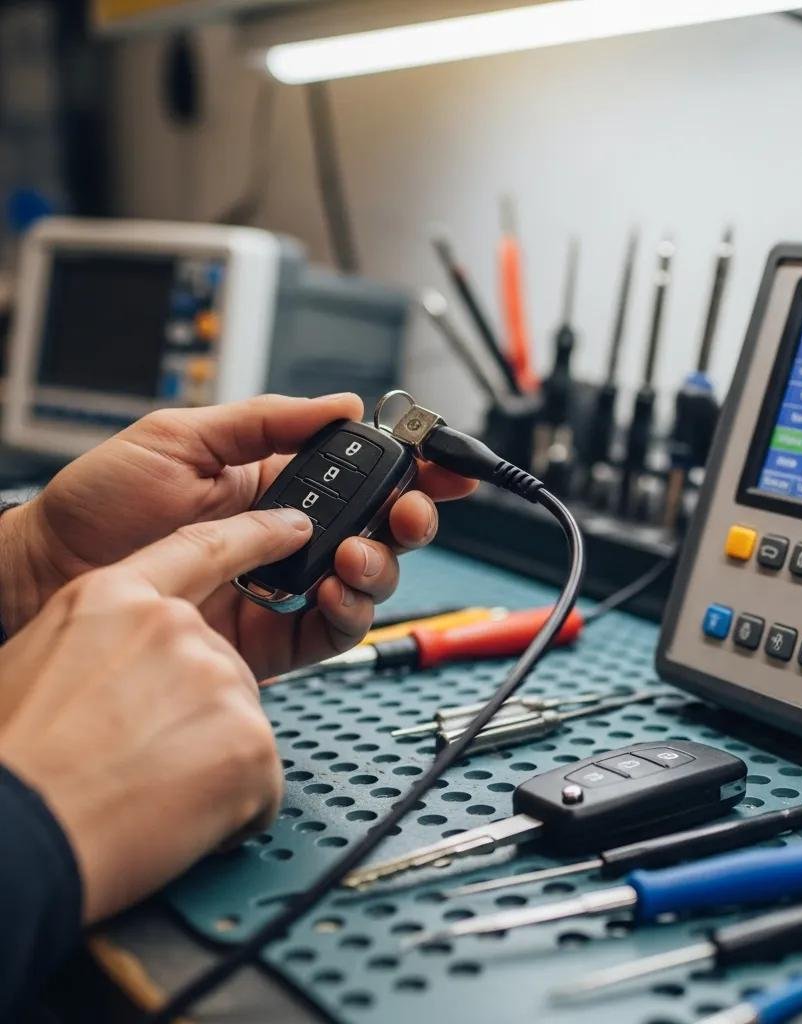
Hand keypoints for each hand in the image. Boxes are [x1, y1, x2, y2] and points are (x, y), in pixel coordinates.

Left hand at [0, 394, 474, 678]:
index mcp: (278, 480)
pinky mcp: (274, 635)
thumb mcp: (181, 437)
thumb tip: (340, 404)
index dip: (412, 466)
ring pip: (368, 579)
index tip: (446, 462)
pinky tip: (337, 592)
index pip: (363, 471)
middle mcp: (292, 533)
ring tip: (356, 554)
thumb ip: (266, 421)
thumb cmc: (101, 502)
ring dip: (383, 564)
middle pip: (382, 526)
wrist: (49, 574)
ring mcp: (286, 584)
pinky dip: (351, 612)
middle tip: (410, 510)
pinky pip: (334, 629)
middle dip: (413, 516)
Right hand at [0, 507, 312, 922]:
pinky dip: (231, 809)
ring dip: (208, 765)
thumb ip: (103, 643)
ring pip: (241, 724)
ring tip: (145, 792)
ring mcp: (218, 679)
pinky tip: (175, 819)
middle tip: (139, 758)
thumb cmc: (12, 765)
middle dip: (196, 715)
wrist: (14, 838)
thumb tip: (126, 666)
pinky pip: (261, 781)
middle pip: (222, 665)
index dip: (254, 537)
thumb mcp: (33, 663)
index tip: (292, 527)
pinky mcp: (251, 740)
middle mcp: (172, 627)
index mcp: (113, 599)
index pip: (202, 549)